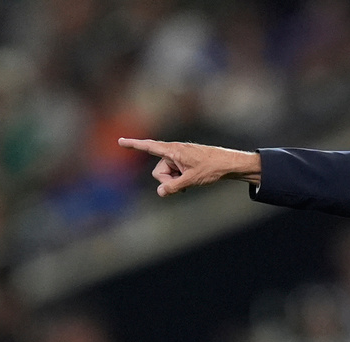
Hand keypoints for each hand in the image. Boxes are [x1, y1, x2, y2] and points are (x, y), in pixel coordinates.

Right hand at [118, 138, 260, 196]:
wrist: (229, 164)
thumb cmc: (211, 168)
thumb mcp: (191, 180)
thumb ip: (173, 187)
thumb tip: (160, 193)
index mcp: (173, 151)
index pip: (149, 147)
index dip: (134, 145)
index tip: (120, 141)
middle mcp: (174, 151)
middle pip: (159, 170)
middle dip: (166, 180)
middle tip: (182, 184)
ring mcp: (179, 156)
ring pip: (167, 173)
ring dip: (175, 180)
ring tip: (190, 180)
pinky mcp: (184, 161)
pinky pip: (175, 172)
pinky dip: (179, 178)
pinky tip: (191, 180)